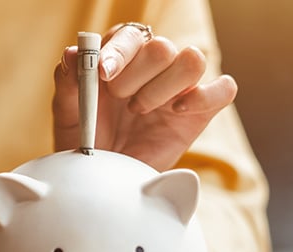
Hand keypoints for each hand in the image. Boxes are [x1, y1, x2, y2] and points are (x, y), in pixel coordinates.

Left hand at [52, 23, 237, 170]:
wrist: (102, 175)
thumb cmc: (85, 139)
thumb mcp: (68, 112)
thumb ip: (68, 81)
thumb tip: (73, 52)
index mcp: (123, 55)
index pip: (131, 34)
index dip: (119, 51)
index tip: (103, 74)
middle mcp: (154, 65)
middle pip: (162, 46)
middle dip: (136, 76)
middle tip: (119, 100)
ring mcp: (180, 86)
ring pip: (193, 59)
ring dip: (163, 87)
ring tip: (139, 110)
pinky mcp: (200, 110)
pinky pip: (224, 89)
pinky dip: (204, 96)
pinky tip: (175, 111)